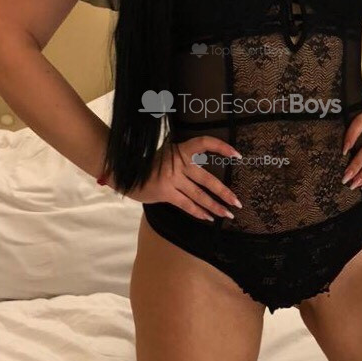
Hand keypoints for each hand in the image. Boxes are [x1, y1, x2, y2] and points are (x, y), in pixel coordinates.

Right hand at [104, 137, 243, 221]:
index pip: (204, 143)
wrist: (124, 173)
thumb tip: (205, 172)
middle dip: (224, 192)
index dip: (221, 147)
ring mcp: (172, 179)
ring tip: (227, 214)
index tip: (237, 155)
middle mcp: (178, 163)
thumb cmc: (149, 165)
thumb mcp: (166, 155)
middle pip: (207, 179)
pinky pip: (186, 204)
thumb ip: (183, 160)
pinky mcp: (165, 192)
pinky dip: (198, 212)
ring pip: (199, 195)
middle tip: (237, 202)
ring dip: (215, 206)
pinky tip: (209, 218)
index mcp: (180, 149)